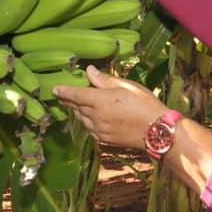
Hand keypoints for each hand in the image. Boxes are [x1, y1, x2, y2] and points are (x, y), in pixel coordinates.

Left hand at [53, 65, 168, 149]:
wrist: (157, 131)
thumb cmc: (145, 104)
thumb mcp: (126, 86)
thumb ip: (105, 80)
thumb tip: (89, 71)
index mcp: (100, 101)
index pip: (75, 95)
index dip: (64, 91)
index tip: (54, 89)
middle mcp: (96, 117)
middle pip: (77, 107)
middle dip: (69, 100)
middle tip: (62, 95)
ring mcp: (99, 130)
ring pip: (82, 119)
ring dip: (78, 111)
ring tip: (76, 105)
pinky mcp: (105, 140)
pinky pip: (90, 129)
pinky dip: (87, 122)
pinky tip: (90, 118)